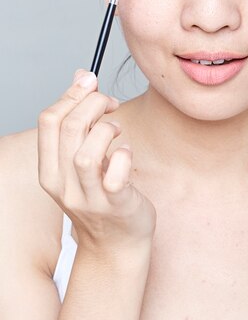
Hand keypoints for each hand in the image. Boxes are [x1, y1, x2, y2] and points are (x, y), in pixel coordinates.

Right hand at [37, 69, 155, 255]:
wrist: (117, 244)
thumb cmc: (102, 193)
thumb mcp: (81, 157)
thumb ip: (79, 117)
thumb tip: (81, 76)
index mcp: (50, 169)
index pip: (48, 121)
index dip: (71, 94)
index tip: (91, 83)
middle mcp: (63, 185)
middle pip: (69, 130)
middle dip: (94, 104)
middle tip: (111, 103)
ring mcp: (88, 198)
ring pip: (85, 154)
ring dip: (106, 131)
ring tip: (116, 131)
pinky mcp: (115, 205)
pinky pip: (115, 177)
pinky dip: (124, 156)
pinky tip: (127, 153)